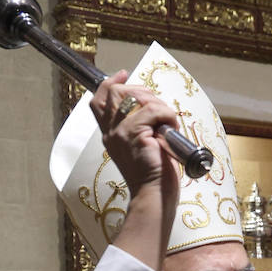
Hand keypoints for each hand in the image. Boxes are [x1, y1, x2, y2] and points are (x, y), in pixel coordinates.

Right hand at [89, 71, 182, 265]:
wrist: (154, 196)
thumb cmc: (154, 176)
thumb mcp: (144, 147)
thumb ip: (140, 128)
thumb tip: (151, 106)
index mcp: (110, 135)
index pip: (99, 100)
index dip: (111, 83)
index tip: (124, 74)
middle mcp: (111, 132)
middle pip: (116, 92)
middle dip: (142, 92)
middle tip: (159, 108)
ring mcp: (120, 133)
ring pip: (136, 98)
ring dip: (159, 105)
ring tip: (168, 123)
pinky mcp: (135, 135)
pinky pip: (153, 110)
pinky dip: (167, 115)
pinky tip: (171, 129)